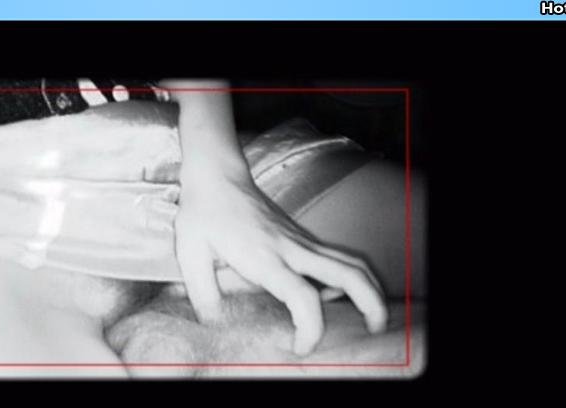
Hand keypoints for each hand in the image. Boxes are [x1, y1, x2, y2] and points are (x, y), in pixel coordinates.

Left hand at [173, 170, 387, 354]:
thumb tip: (214, 324)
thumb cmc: (203, 213)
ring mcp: (301, 240)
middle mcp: (291, 248)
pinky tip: (337, 295)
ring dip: (369, 287)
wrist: (217, 176)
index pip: (302, 296)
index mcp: (265, 257)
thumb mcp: (190, 254)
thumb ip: (203, 293)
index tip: (300, 347)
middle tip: (375, 329)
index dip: (310, 328)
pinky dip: (350, 277)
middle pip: (348, 273)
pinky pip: (337, 257)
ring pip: (350, 261)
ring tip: (373, 316)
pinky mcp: (302, 237)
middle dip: (370, 303)